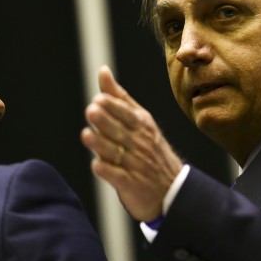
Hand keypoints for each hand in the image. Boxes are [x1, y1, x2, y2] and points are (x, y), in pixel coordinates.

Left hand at [81, 66, 183, 221]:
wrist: (173, 189)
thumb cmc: (149, 148)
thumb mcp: (140, 120)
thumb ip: (118, 97)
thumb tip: (102, 71)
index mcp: (142, 125)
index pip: (126, 114)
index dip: (112, 107)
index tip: (98, 99)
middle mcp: (140, 143)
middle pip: (120, 131)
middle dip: (106, 121)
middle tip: (91, 111)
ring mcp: (136, 165)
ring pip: (116, 152)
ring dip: (101, 144)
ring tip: (87, 135)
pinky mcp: (130, 185)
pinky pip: (118, 177)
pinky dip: (107, 171)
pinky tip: (96, 165)